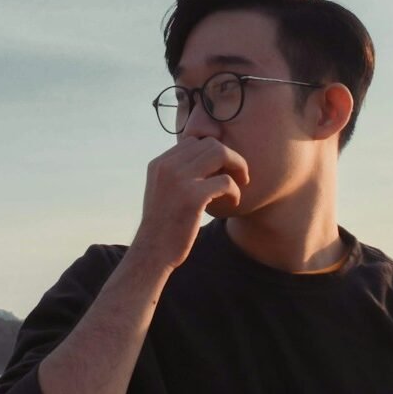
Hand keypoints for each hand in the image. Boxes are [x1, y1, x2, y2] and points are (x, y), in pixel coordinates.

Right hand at [133, 137, 248, 267]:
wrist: (152, 253)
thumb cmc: (163, 225)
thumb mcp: (163, 191)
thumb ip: (178, 173)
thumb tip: (204, 160)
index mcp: (160, 163)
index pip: (194, 141)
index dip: (213, 153)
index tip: (221, 170)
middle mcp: (167, 166)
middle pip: (210, 143)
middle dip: (230, 157)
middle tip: (239, 176)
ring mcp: (179, 180)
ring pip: (220, 154)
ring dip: (237, 167)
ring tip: (240, 184)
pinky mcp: (192, 197)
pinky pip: (226, 181)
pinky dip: (235, 191)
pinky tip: (233, 203)